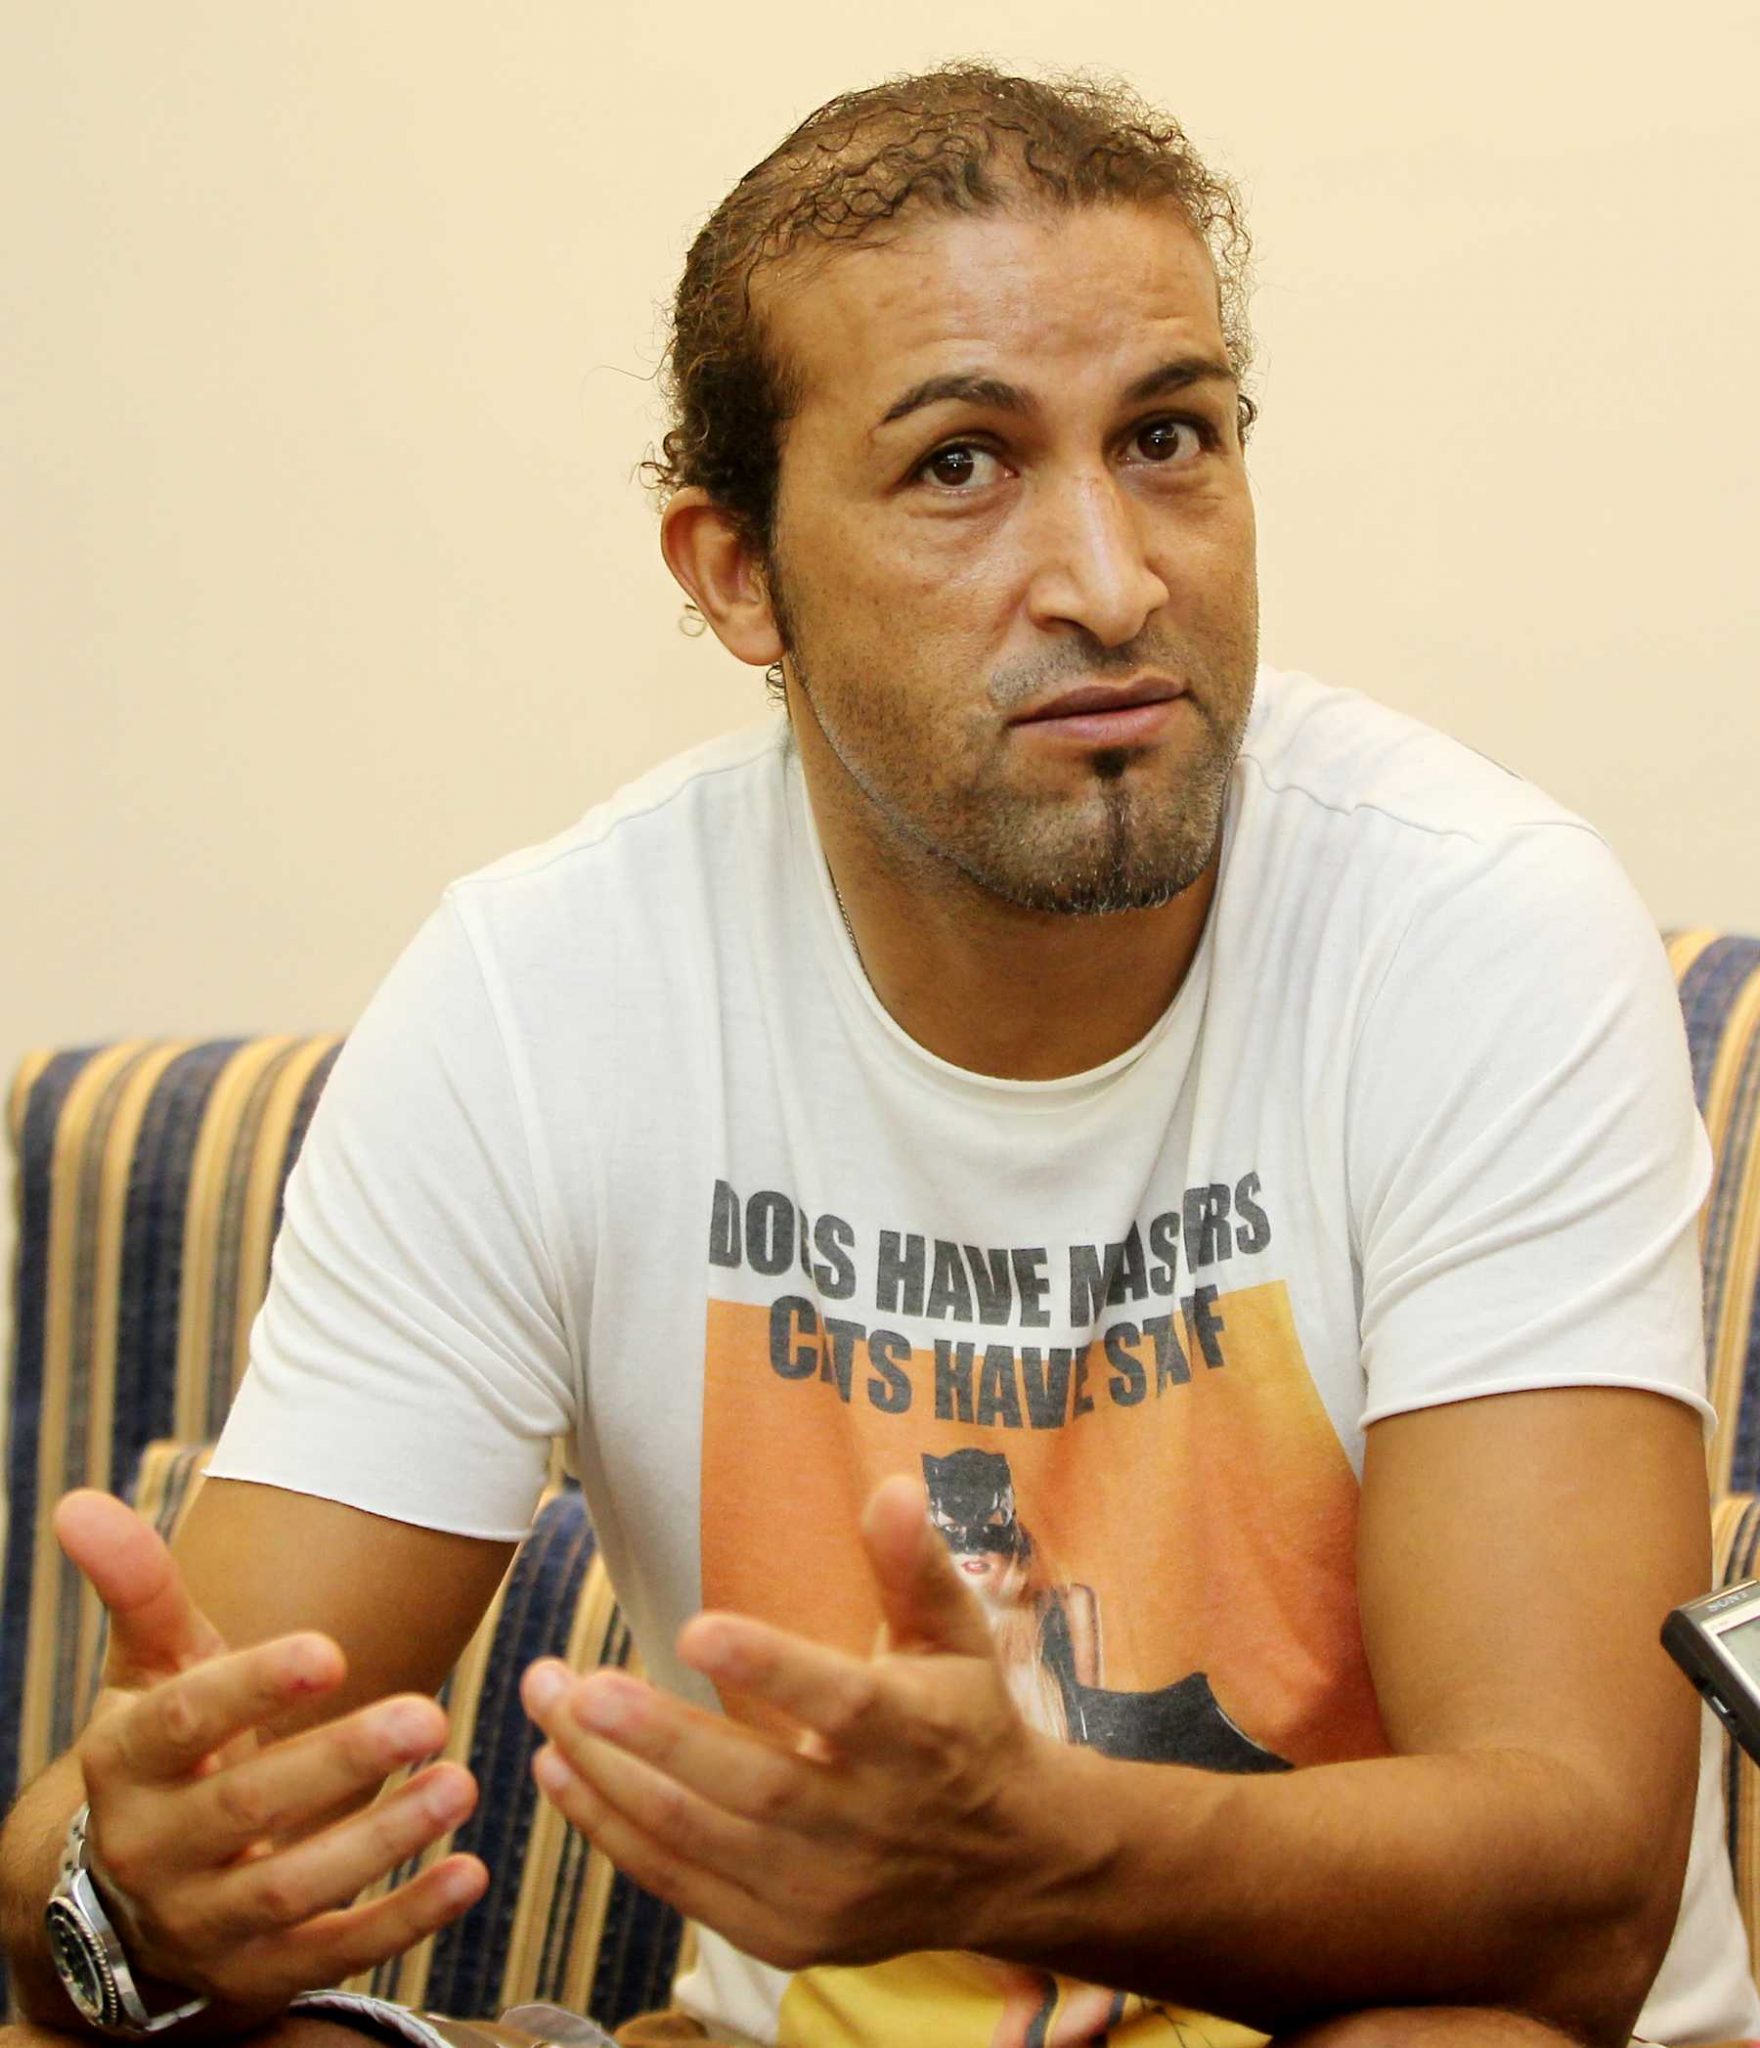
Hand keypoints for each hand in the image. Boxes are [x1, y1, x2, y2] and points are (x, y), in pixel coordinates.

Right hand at [53, 1489, 488, 2016]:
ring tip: (460, 1783)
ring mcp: (204, 1924)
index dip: (253, 1687)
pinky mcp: (259, 1976)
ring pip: (291, 1890)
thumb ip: (138, 1588)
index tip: (330, 1649)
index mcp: (128, 1764)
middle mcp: (154, 1851)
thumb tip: (78, 1502)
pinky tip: (470, 1876)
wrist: (127, 1902)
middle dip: (338, 1762)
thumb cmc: (169, 1753)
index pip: (184, 1721)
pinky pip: (332, 1954)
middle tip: (428, 1713)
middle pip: (246, 1807)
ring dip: (381, 1840)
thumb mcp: (152, 1671)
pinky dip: (404, 1922)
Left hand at [519, 1474, 1078, 1972]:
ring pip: (702, 1840)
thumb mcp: (957, 1638)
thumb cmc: (964, 1722)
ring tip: (545, 1711)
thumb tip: (892, 1487)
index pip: (842, 1706)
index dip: (769, 1669)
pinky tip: (560, 1774)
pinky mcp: (786, 1934)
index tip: (693, 1627)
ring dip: (611, 1779)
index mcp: (918, 1737)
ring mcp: (826, 1890)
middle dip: (656, 1737)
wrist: (1005, 1862)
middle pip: (754, 1786)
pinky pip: (683, 1886)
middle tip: (573, 1684)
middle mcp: (871, 1822)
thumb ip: (916, 1565)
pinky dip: (616, 1833)